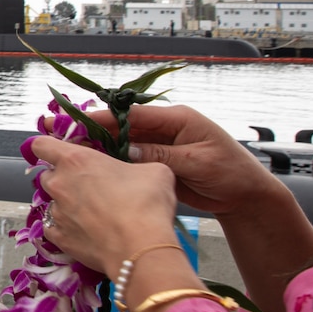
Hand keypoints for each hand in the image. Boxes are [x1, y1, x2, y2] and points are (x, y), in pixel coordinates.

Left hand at [29, 135, 179, 275]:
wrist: (140, 248)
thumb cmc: (146, 205)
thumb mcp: (154, 171)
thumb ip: (135, 165)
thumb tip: (138, 172)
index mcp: (75, 160)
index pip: (41, 144)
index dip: (47, 146)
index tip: (57, 151)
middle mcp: (59, 184)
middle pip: (48, 175)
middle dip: (64, 178)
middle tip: (89, 186)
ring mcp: (56, 212)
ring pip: (52, 202)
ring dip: (66, 204)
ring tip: (92, 213)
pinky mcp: (58, 237)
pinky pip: (54, 228)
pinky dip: (65, 228)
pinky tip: (85, 232)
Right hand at [83, 104, 283, 218]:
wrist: (246, 198)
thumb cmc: (231, 173)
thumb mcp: (197, 162)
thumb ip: (161, 155)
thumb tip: (127, 151)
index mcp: (177, 119)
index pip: (134, 113)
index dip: (105, 117)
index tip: (79, 122)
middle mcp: (164, 129)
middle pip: (122, 126)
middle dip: (94, 130)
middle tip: (66, 136)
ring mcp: (159, 147)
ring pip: (122, 143)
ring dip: (99, 147)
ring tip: (71, 152)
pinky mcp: (156, 164)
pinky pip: (128, 160)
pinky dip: (111, 163)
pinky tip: (92, 169)